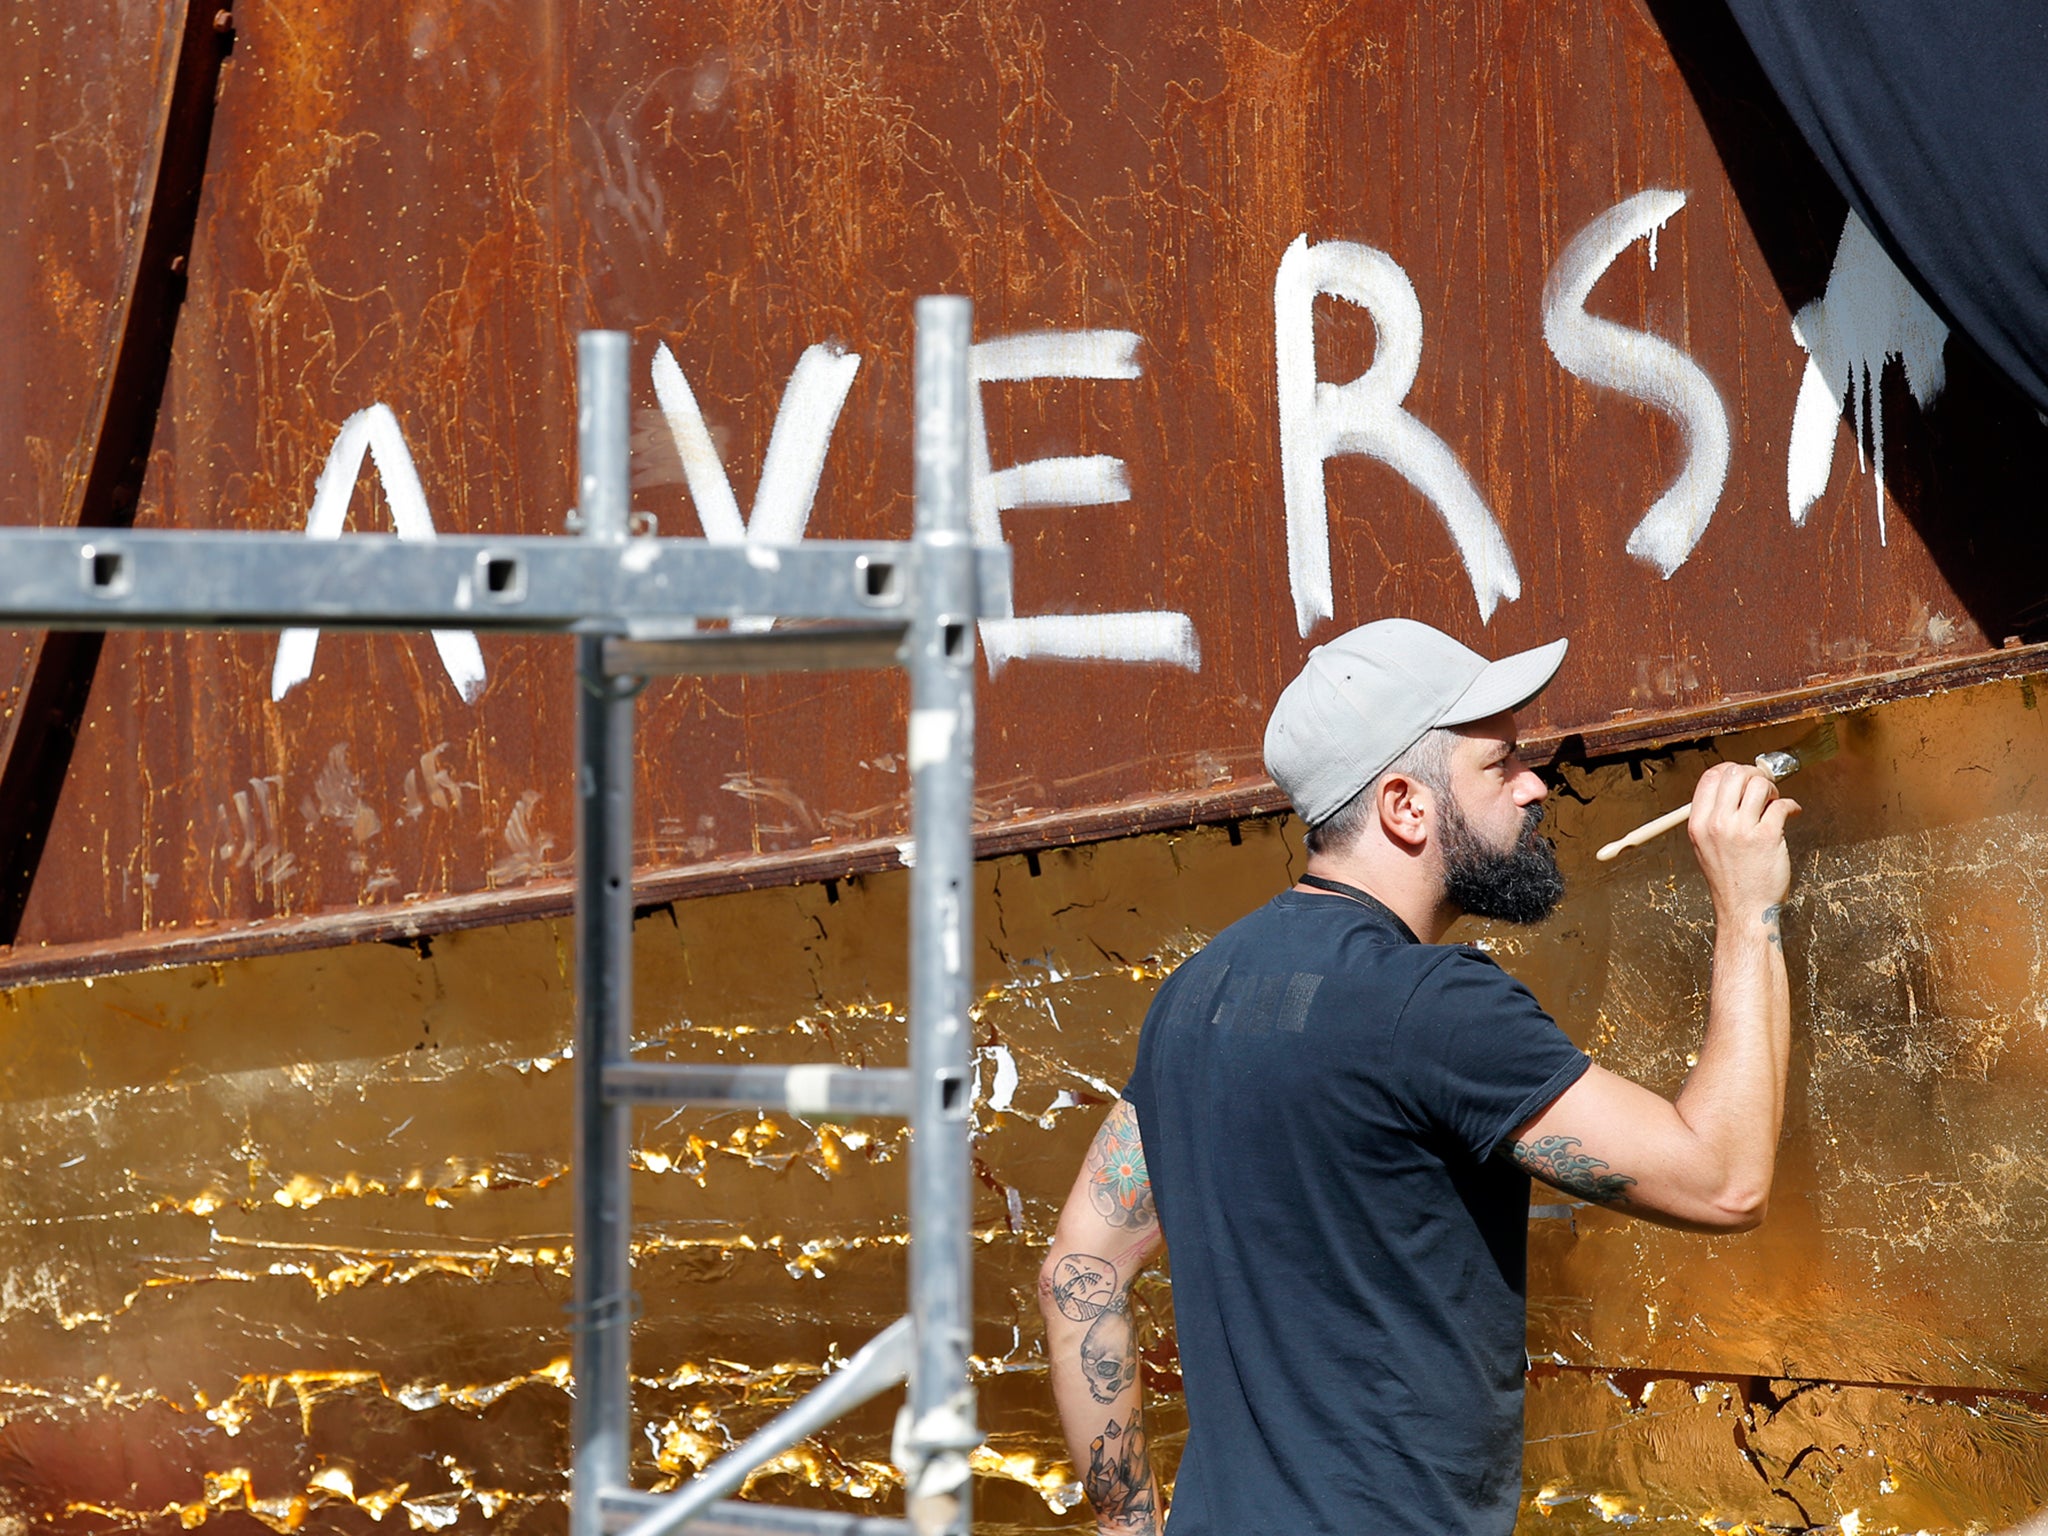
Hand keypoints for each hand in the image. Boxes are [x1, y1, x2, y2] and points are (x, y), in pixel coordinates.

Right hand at [1686, 762, 1798, 921]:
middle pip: (1735, 773)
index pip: (1710, 777)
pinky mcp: (1767, 836)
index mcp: (1699, 824)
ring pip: (1759, 784)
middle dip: (1754, 775)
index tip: (1742, 777)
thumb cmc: (1730, 881)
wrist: (1744, 909)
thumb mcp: (1705, 846)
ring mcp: (1741, 830)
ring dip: (1772, 789)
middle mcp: (1717, 824)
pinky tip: (1791, 813)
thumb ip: (1713, 817)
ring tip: (1775, 803)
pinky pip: (1782, 805)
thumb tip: (1735, 789)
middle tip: (1763, 788)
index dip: (1730, 770)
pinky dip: (1791, 805)